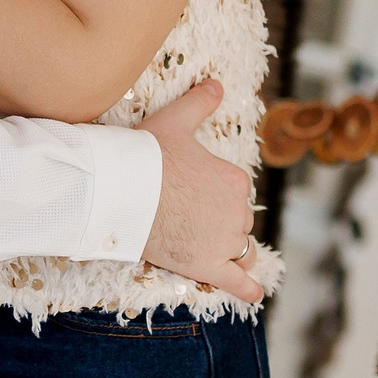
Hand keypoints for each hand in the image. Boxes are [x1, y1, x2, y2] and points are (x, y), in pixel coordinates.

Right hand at [140, 79, 265, 304]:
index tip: (189, 192)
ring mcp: (224, 241)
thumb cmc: (146, 155)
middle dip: (218, 221)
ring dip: (229, 249)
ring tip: (209, 247)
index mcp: (234, 179)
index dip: (212, 194)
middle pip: (237, 221)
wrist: (123, 190)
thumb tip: (216, 83)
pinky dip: (248, 289)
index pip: (234, 192)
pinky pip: (237, 282)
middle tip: (187, 217)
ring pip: (238, 248)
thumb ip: (199, 102)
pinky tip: (254, 294)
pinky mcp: (208, 265)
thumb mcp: (174, 120)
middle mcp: (237, 211)